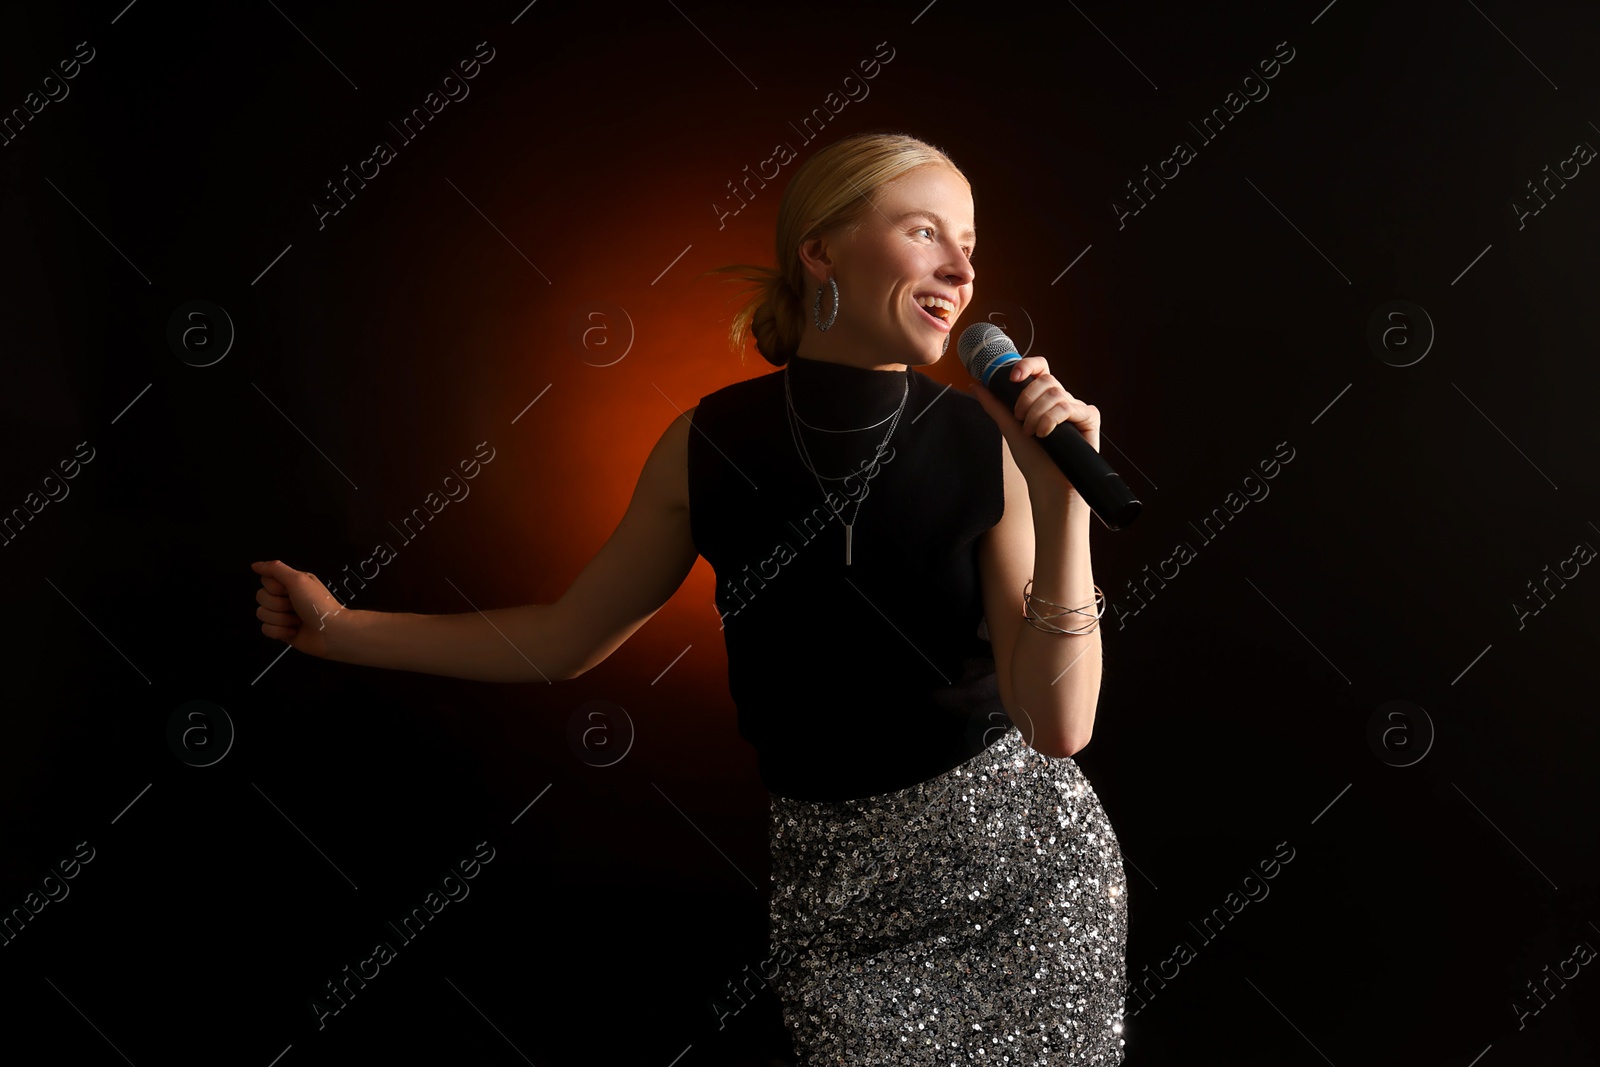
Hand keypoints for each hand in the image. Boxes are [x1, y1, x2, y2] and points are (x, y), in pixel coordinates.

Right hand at [251, 559, 348, 658]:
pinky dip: (280, 631)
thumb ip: (275, 569)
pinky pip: (266, 629)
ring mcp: (283, 615)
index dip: (275, 587)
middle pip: (261, 597)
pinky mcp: (282, 630)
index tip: (288, 590)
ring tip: (298, 619)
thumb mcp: (298, 579)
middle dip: (279, 605)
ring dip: (281, 619)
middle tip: (295, 606)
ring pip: (262, 614)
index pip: (265, 581)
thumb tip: (256, 565)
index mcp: (291, 583)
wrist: (331, 632)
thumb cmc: (320, 605)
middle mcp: (287, 597)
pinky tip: (294, 629)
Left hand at [969, 356, 1101, 496]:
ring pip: (1056, 393)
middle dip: (1027, 399)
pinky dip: (1052, 419)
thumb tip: (976, 385)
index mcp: (1044, 399)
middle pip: (1046, 379)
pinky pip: (1069, 406)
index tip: (1013, 377)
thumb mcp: (1008, 427)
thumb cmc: (1032, 459)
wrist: (1048, 484)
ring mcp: (1076, 408)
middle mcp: (1062, 400)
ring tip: (1033, 433)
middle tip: (1020, 419)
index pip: (1040, 369)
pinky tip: (1046, 435)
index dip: (1028, 366)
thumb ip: (995, 405)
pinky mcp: (1089, 417)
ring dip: (1037, 414)